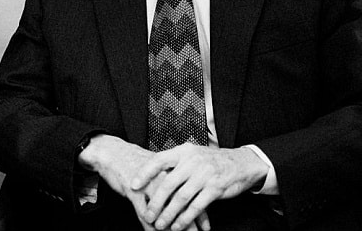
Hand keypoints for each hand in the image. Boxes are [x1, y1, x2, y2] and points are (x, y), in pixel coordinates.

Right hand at [78, 135, 209, 230]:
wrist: (115, 154)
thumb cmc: (140, 164)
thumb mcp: (161, 174)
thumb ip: (178, 188)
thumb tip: (197, 206)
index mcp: (172, 171)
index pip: (190, 195)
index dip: (200, 214)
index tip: (206, 229)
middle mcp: (163, 176)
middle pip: (179, 204)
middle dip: (188, 223)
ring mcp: (148, 183)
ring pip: (163, 209)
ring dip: (170, 226)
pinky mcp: (133, 189)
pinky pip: (143, 212)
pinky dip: (149, 226)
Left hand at [131, 144, 267, 230]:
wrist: (241, 163)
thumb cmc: (211, 161)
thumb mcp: (192, 155)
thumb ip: (175, 163)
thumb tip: (151, 175)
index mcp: (183, 151)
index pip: (159, 160)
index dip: (144, 173)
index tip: (133, 185)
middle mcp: (193, 161)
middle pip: (168, 183)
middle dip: (156, 201)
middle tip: (147, 214)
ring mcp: (205, 174)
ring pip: (181, 197)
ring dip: (169, 213)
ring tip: (160, 224)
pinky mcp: (215, 188)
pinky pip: (196, 206)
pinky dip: (185, 218)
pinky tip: (178, 226)